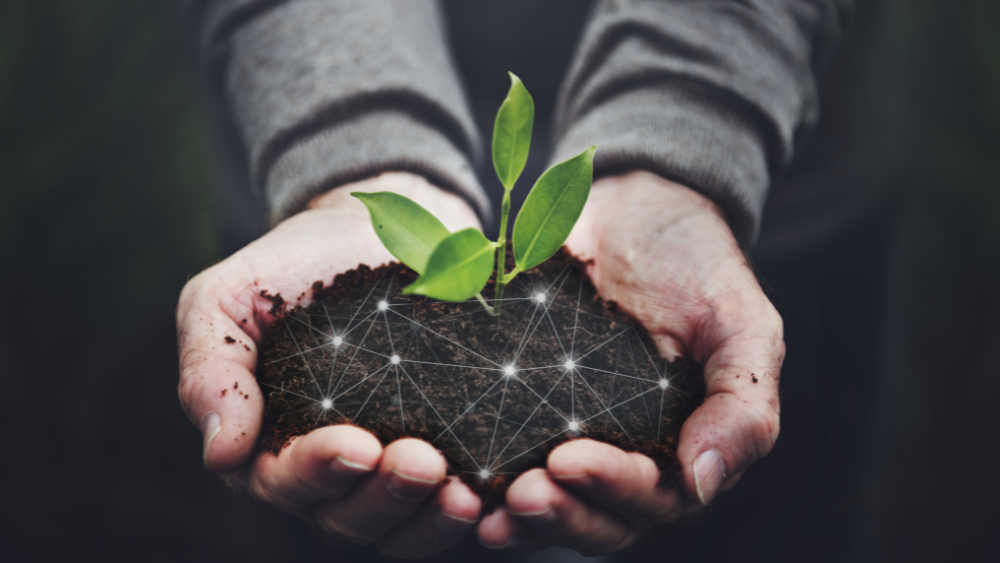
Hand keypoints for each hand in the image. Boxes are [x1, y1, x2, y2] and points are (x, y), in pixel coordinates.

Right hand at [176, 173, 483, 557]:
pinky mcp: (440, 453)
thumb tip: (222, 453)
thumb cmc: (290, 266)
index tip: (357, 443)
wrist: (371, 230)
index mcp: (266, 443)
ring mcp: (383, 470)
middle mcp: (325, 471)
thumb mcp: (226, 299)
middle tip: (423, 462)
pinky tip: (493, 495)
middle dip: (384, 497)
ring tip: (465, 492)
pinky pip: (447, 505)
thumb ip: (211, 369)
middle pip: (346, 516)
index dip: (318, 471)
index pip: (283, 481)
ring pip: (399, 525)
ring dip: (430, 518)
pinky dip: (466, 512)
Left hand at [476, 171, 783, 554]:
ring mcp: (571, 433)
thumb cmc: (699, 266)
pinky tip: (456, 483)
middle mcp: (626, 453)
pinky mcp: (525, 406)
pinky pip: (504, 456)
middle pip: (597, 518)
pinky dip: (481, 481)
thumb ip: (743, 406)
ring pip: (551, 502)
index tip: (569, 460)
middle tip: (522, 493)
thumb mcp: (742, 325)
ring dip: (518, 515)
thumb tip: (705, 483)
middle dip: (560, 515)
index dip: (613, 489)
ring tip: (481, 506)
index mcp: (682, 447)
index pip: (654, 497)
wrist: (635, 207)